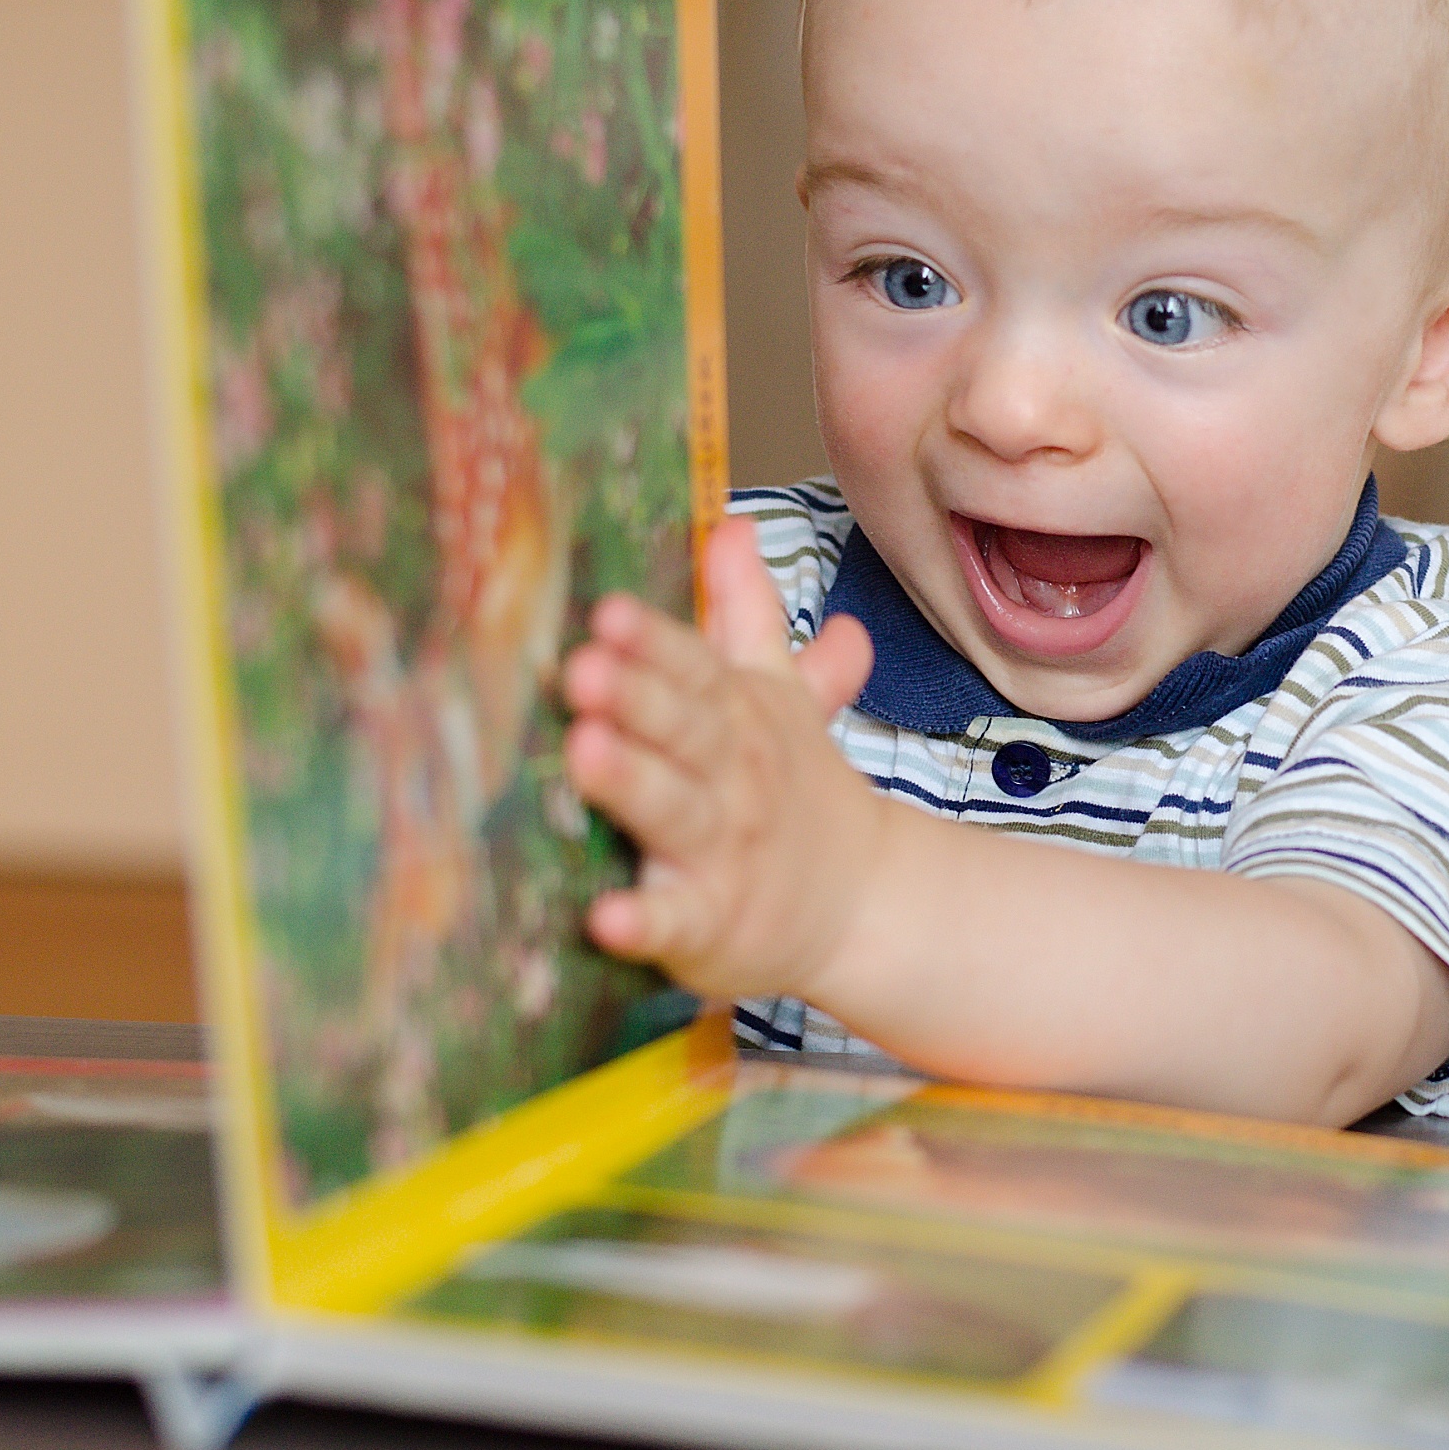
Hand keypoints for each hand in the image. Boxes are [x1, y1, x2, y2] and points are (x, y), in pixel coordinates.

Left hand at [561, 517, 878, 1001]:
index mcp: (742, 717)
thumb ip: (749, 614)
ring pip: (674, 812)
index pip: (697, 669)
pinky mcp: (709, 926)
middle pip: (685, 729)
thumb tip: (732, 523)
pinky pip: (676, 923)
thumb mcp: (778, 696)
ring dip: (632, 783)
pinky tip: (604, 917)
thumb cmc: (794, 789)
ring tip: (583, 752)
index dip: (654, 643)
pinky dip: (644, 924)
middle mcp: (733, 776)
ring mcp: (722, 851)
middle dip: (638, 698)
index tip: (608, 611)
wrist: (864, 901)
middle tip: (583, 669)